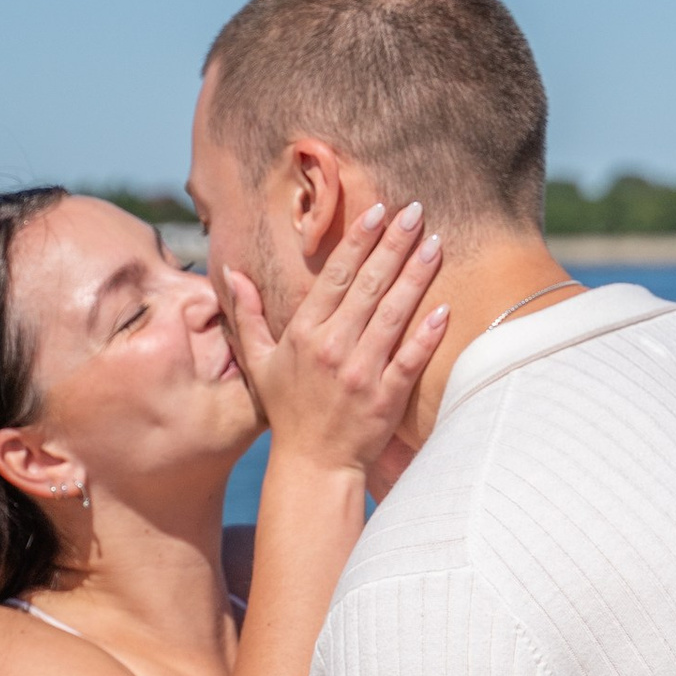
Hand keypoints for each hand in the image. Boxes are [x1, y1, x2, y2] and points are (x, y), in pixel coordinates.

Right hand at [216, 198, 446, 477]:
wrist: (313, 466)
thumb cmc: (289, 411)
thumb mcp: (259, 362)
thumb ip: (247, 315)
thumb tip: (232, 273)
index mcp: (304, 334)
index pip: (336, 276)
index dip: (358, 240)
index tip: (378, 209)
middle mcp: (332, 348)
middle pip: (370, 285)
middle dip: (394, 244)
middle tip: (416, 211)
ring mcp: (361, 373)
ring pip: (394, 314)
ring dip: (416, 276)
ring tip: (435, 243)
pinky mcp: (386, 398)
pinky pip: (410, 359)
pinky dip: (427, 333)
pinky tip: (444, 307)